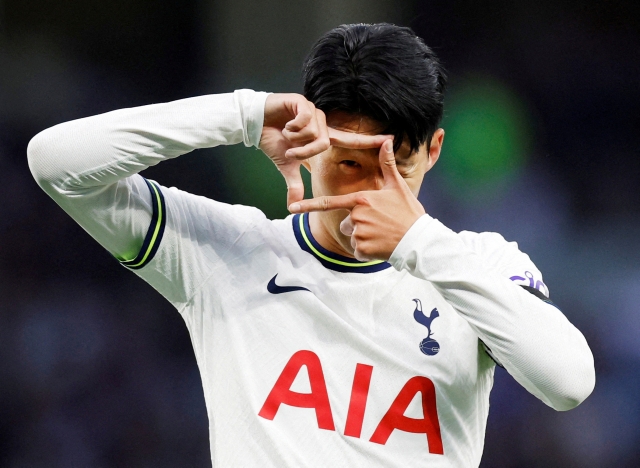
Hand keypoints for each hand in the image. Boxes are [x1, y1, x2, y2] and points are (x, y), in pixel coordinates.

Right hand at [259, 93, 390, 206]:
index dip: (369, 140)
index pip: (350, 139)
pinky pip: (305, 119)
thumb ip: (294, 184)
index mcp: (322, 135)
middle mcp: (321, 122)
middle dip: (305, 151)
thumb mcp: (286, 166)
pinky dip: (293, 127)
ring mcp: (313, 111)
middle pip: (324, 143)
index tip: (390, 140)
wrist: (254, 125)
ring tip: (286, 134)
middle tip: (291, 150)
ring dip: (297, 139)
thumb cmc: (273, 142)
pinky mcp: (302, 102)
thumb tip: (292, 206)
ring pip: (314, 132)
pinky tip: (285, 124)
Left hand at [288, 140, 425, 260]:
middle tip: (379, 225)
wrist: (419, 240)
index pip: (329, 202)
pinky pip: (357, 251)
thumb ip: (387, 164)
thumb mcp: (397, 187)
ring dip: (364, 239)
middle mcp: (356, 216)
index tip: (292, 207)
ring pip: (352, 236)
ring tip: (382, 235)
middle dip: (358, 226)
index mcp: (361, 200)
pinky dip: (367, 252)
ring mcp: (358, 233)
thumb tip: (386, 140)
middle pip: (345, 223)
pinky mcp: (362, 249)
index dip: (308, 205)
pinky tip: (381, 246)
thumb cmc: (409, 212)